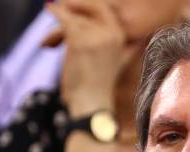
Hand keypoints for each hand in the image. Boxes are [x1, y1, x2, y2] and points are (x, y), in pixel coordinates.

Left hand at [45, 0, 143, 117]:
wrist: (91, 103)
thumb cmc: (99, 87)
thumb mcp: (118, 64)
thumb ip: (129, 50)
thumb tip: (140, 41)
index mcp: (121, 38)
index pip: (105, 10)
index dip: (89, 3)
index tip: (73, 3)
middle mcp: (111, 34)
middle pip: (89, 9)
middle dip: (74, 5)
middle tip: (60, 5)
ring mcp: (96, 37)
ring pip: (75, 17)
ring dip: (60, 20)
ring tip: (50, 31)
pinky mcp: (79, 41)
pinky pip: (65, 20)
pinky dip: (55, 13)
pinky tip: (49, 9)